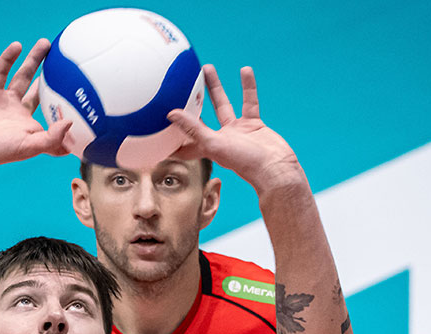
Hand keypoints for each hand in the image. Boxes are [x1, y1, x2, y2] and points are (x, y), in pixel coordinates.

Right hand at [0, 40, 71, 173]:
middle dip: (54, 79)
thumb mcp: (29, 147)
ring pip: (23, 77)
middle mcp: (20, 115)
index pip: (54, 118)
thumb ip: (52, 138)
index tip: (83, 97)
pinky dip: (8, 59)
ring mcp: (5, 103)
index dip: (67, 109)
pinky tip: (17, 46)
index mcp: (32, 129)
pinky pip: (1, 72)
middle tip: (66, 63)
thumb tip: (70, 121)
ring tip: (46, 44)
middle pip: (41, 92)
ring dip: (34, 60)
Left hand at [166, 64, 303, 190]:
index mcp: (206, 147)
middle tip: (180, 83)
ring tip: (207, 67)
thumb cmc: (244, 162)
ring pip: (222, 104)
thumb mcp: (213, 144)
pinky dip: (247, 86)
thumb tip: (170, 114)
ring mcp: (237, 131)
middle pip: (200, 116)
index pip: (182, 142)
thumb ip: (193, 128)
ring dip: (215, 87)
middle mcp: (219, 138)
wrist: (276, 168)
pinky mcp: (253, 124)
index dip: (169, 136)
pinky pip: (249, 101)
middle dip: (190, 101)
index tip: (155, 126)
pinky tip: (244, 70)